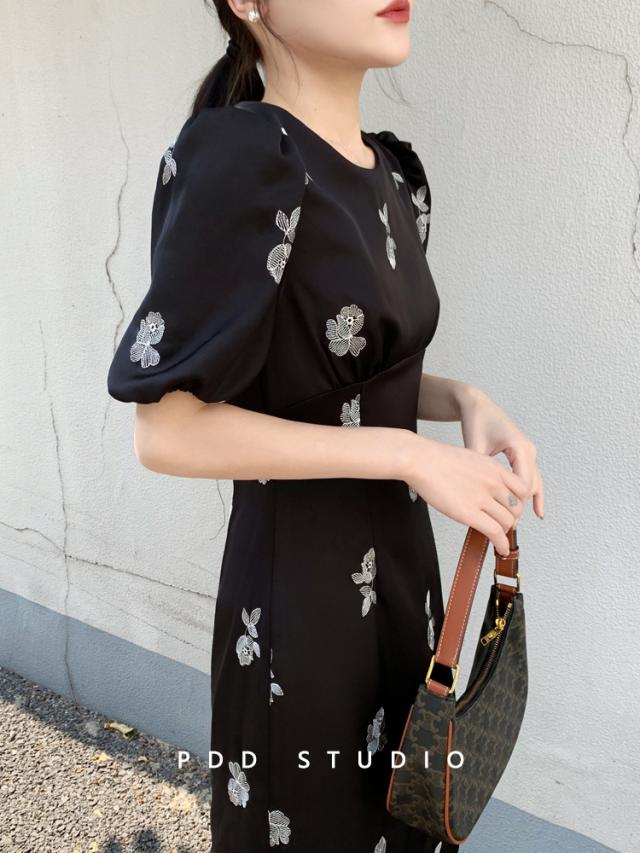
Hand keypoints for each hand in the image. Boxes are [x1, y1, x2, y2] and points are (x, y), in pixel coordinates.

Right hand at [402, 434, 529, 555]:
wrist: (421, 460)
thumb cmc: (435, 458)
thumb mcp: (469, 459)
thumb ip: (481, 473)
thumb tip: (480, 484)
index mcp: (494, 468)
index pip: (522, 489)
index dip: (519, 502)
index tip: (511, 509)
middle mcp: (493, 482)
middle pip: (517, 508)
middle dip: (512, 518)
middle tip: (502, 524)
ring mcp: (483, 498)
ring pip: (508, 522)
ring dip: (504, 532)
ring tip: (498, 537)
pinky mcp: (470, 513)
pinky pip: (496, 533)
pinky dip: (501, 544)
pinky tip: (500, 548)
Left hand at [457, 387, 543, 521]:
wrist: (478, 405)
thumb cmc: (476, 421)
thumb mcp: (475, 447)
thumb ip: (479, 471)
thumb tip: (478, 496)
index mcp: (520, 448)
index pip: (523, 484)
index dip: (515, 504)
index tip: (503, 519)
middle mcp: (529, 451)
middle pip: (530, 487)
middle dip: (519, 507)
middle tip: (507, 528)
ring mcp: (528, 453)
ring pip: (533, 484)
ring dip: (526, 503)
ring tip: (516, 525)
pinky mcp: (522, 455)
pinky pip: (531, 478)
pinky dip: (534, 495)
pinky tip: (537, 513)